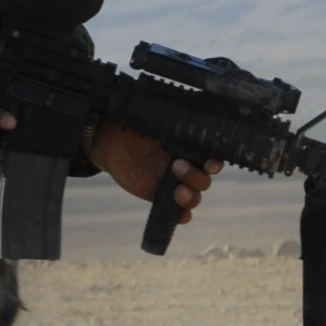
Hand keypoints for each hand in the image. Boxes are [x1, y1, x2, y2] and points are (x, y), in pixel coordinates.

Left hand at [90, 124, 219, 221]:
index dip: (215, 164)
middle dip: (195, 177)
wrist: (111, 141)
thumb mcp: (155, 119)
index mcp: (190, 147)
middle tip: (176, 165)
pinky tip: (182, 215)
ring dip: (191, 197)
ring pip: (194, 196)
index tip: (210, 163)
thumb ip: (174, 120)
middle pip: (204, 180)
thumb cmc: (136, 125)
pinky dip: (183, 215)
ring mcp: (174, 183)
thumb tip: (189, 110)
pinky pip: (178, 212)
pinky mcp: (159, 196)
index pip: (212, 158)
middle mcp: (186, 166)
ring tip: (177, 191)